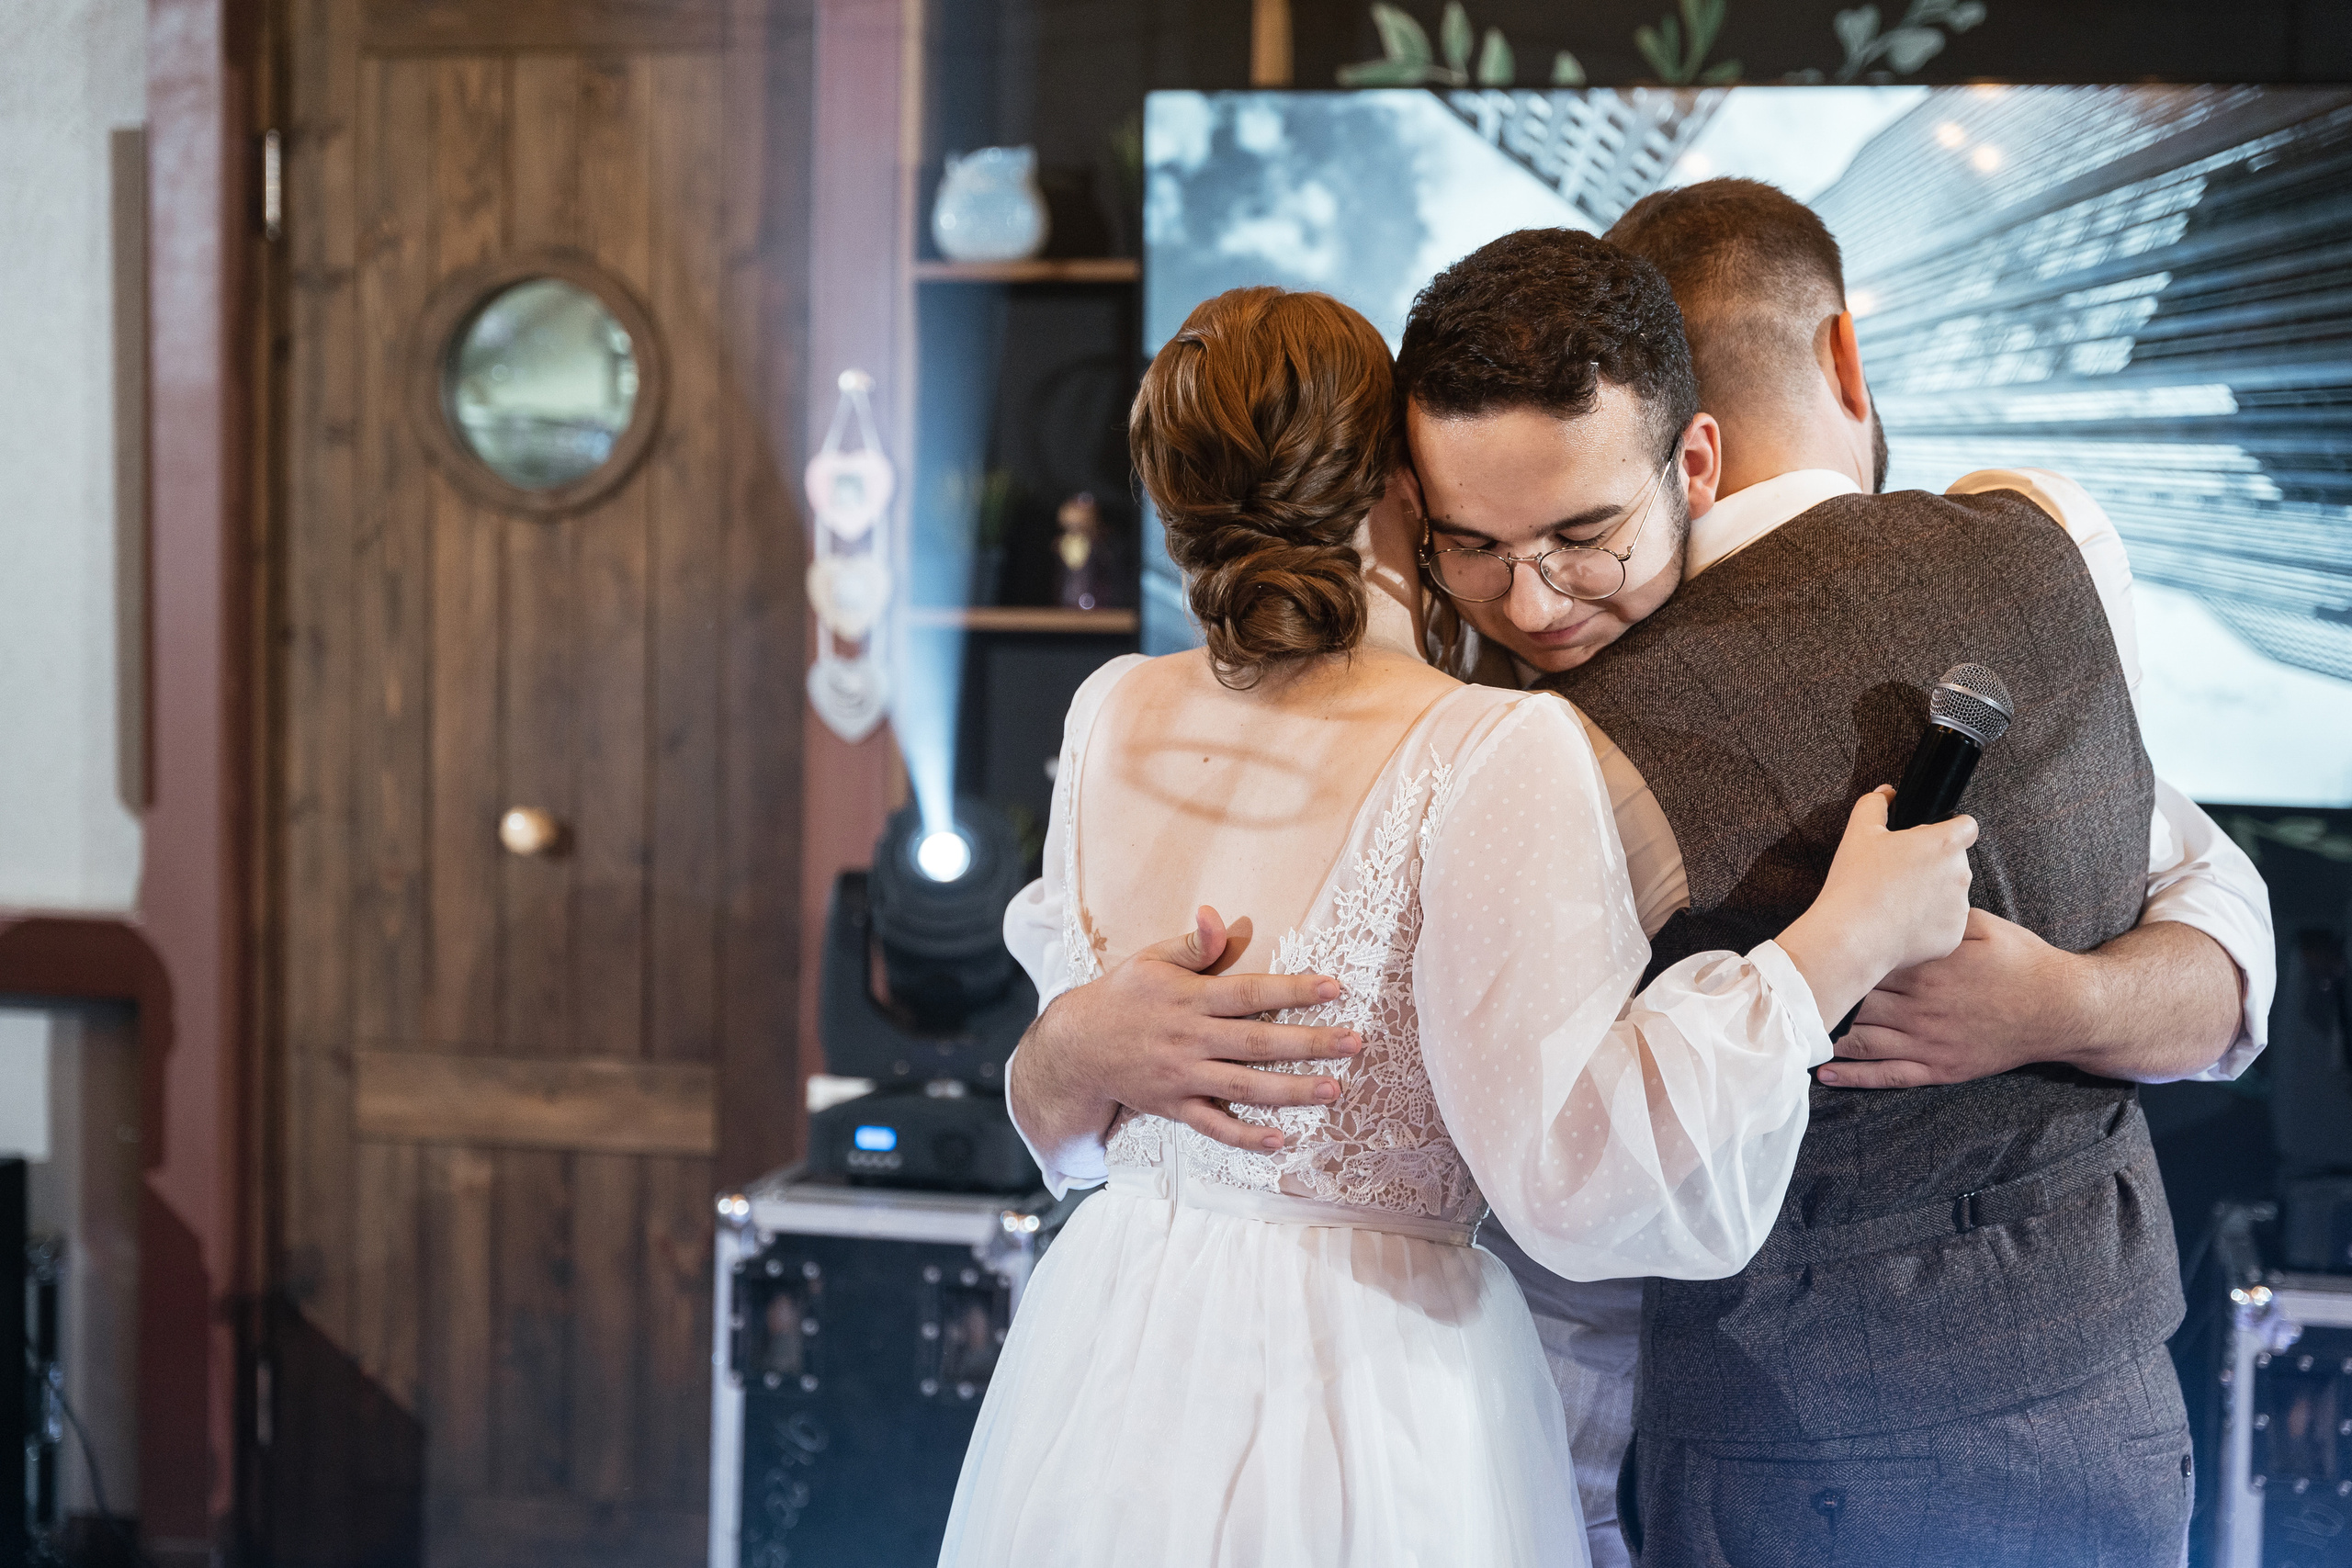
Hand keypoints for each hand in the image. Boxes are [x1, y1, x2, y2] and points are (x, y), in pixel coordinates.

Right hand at [1019, 906, 1362, 1155]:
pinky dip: (1244, 1136)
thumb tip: (1217, 917)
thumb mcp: (1151, 960)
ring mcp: (1182, 1077)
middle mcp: (1190, 1039)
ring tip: (1335, 1089)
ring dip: (1291, 1090)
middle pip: (1258, 1043)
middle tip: (1354, 1043)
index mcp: (1190, 999)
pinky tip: (1279, 1140)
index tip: (1334, 988)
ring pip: (1244, 1087)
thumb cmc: (1123, 995)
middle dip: (1309, 1044)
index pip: (1250, 993)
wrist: (1076, 1047)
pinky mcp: (1174, 1106)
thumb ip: (1192, 945)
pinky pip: (1212, 1126)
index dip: (1293, 990)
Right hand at [1775, 788, 1976, 1026]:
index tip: (1928, 840)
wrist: (1853, 938)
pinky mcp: (1953, 936)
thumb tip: (1887, 793)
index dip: (1948, 829)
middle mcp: (1961, 874)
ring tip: (1896, 903)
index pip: (1967, 826)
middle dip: (1935, 865)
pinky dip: (1928, 925)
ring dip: (1933, 895)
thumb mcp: (1858, 831)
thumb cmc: (1856, 882)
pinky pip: (1945, 925)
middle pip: (1956, 862)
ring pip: (1951, 894)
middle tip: (1899, 875)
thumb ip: (1875, 804)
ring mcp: (1960, 908)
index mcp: (1944, 843)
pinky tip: (1900, 925)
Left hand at [1824, 912, 2243, 1087]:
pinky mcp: (1938, 1068)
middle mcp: (1921, 1006)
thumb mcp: (1984, 927)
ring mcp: (1927, 1041)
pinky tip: (1823, 1072)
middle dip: (1828, 993)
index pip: (1869, 960)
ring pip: (1864, 1039)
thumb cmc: (2024, 963)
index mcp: (1928, 967)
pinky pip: (1887, 1075)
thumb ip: (1940, 916)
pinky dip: (1852, 1076)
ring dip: (1828, 1033)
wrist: (2062, 1011)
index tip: (1811, 949)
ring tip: (1794, 1027)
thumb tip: (1909, 891)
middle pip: (1859, 998)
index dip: (1839, 956)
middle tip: (1790, 989)